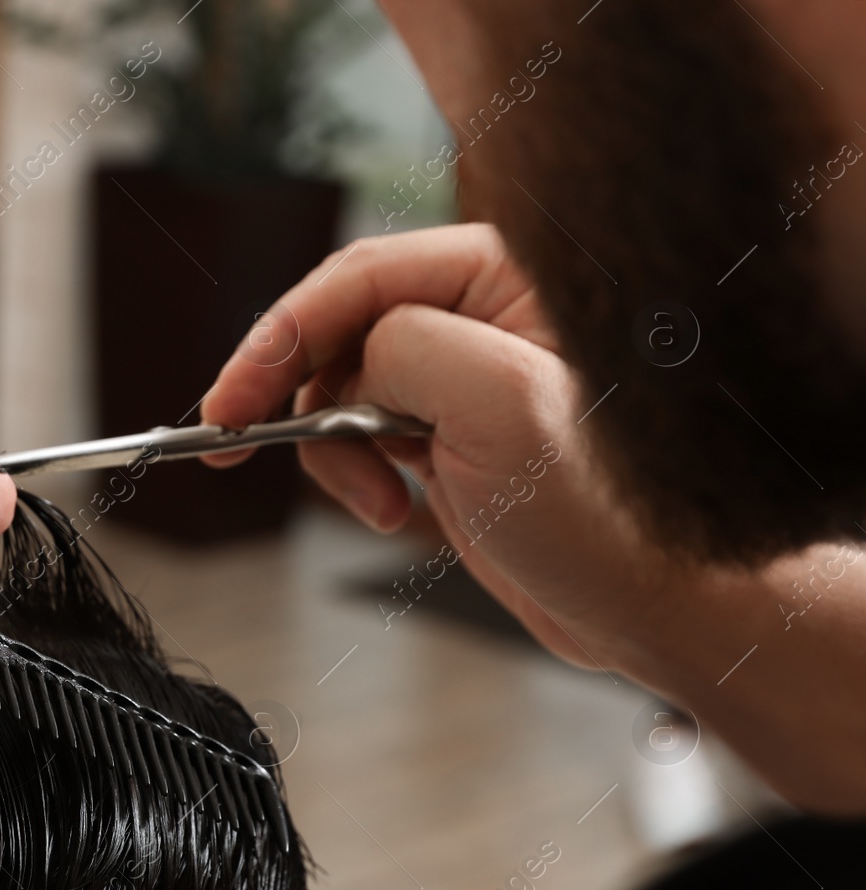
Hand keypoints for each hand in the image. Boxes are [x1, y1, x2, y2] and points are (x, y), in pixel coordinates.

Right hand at [202, 223, 670, 668]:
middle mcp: (485, 316)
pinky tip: (398, 512)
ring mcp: (466, 379)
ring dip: (335, 451)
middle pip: (340, 332)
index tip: (229, 401)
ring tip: (384, 507)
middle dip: (300, 398)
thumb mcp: (502, 402)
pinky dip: (357, 477)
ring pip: (343, 390)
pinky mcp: (453, 436)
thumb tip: (354, 363)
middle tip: (243, 447)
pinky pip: (365, 436)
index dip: (280, 337)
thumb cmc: (619, 510)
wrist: (663, 608)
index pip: (360, 278)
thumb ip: (404, 346)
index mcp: (509, 276)